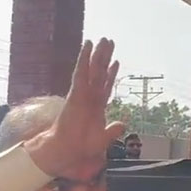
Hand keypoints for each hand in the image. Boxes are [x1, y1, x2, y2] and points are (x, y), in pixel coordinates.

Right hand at [25, 38, 124, 175]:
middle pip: (99, 73)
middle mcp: (90, 97)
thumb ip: (113, 131)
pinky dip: (84, 59)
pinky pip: (80, 73)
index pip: (105, 86)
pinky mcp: (75, 93)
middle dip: (104, 57)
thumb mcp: (103, 140)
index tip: (115, 62)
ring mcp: (83, 94)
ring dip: (97, 54)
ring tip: (102, 40)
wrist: (68, 150)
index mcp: (97, 107)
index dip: (110, 74)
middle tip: (109, 41)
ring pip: (92, 70)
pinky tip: (87, 47)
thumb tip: (123, 123)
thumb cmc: (82, 147)